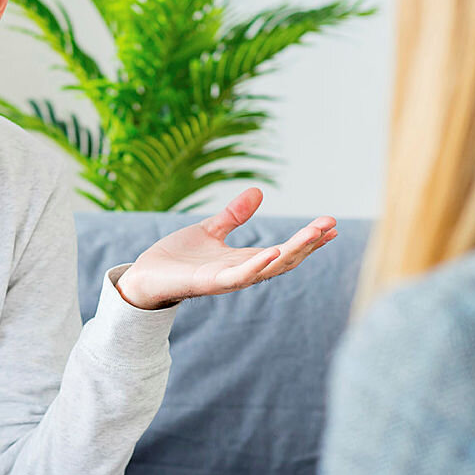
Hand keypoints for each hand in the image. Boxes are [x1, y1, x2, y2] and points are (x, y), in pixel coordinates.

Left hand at [115, 188, 336, 309]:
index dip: (308, 239)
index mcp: (244, 260)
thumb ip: (234, 215)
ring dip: (293, 252)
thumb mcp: (210, 230)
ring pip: (268, 268)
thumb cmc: (176, 258)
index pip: (285, 250)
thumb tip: (258, 192)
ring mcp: (227, 280)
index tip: (331, 225)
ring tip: (314, 234)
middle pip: (284, 259)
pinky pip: (239, 277)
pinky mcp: (209, 283)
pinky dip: (258, 265)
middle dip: (309, 243)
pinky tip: (274, 251)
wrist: (144, 276)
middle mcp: (241, 272)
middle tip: (331, 225)